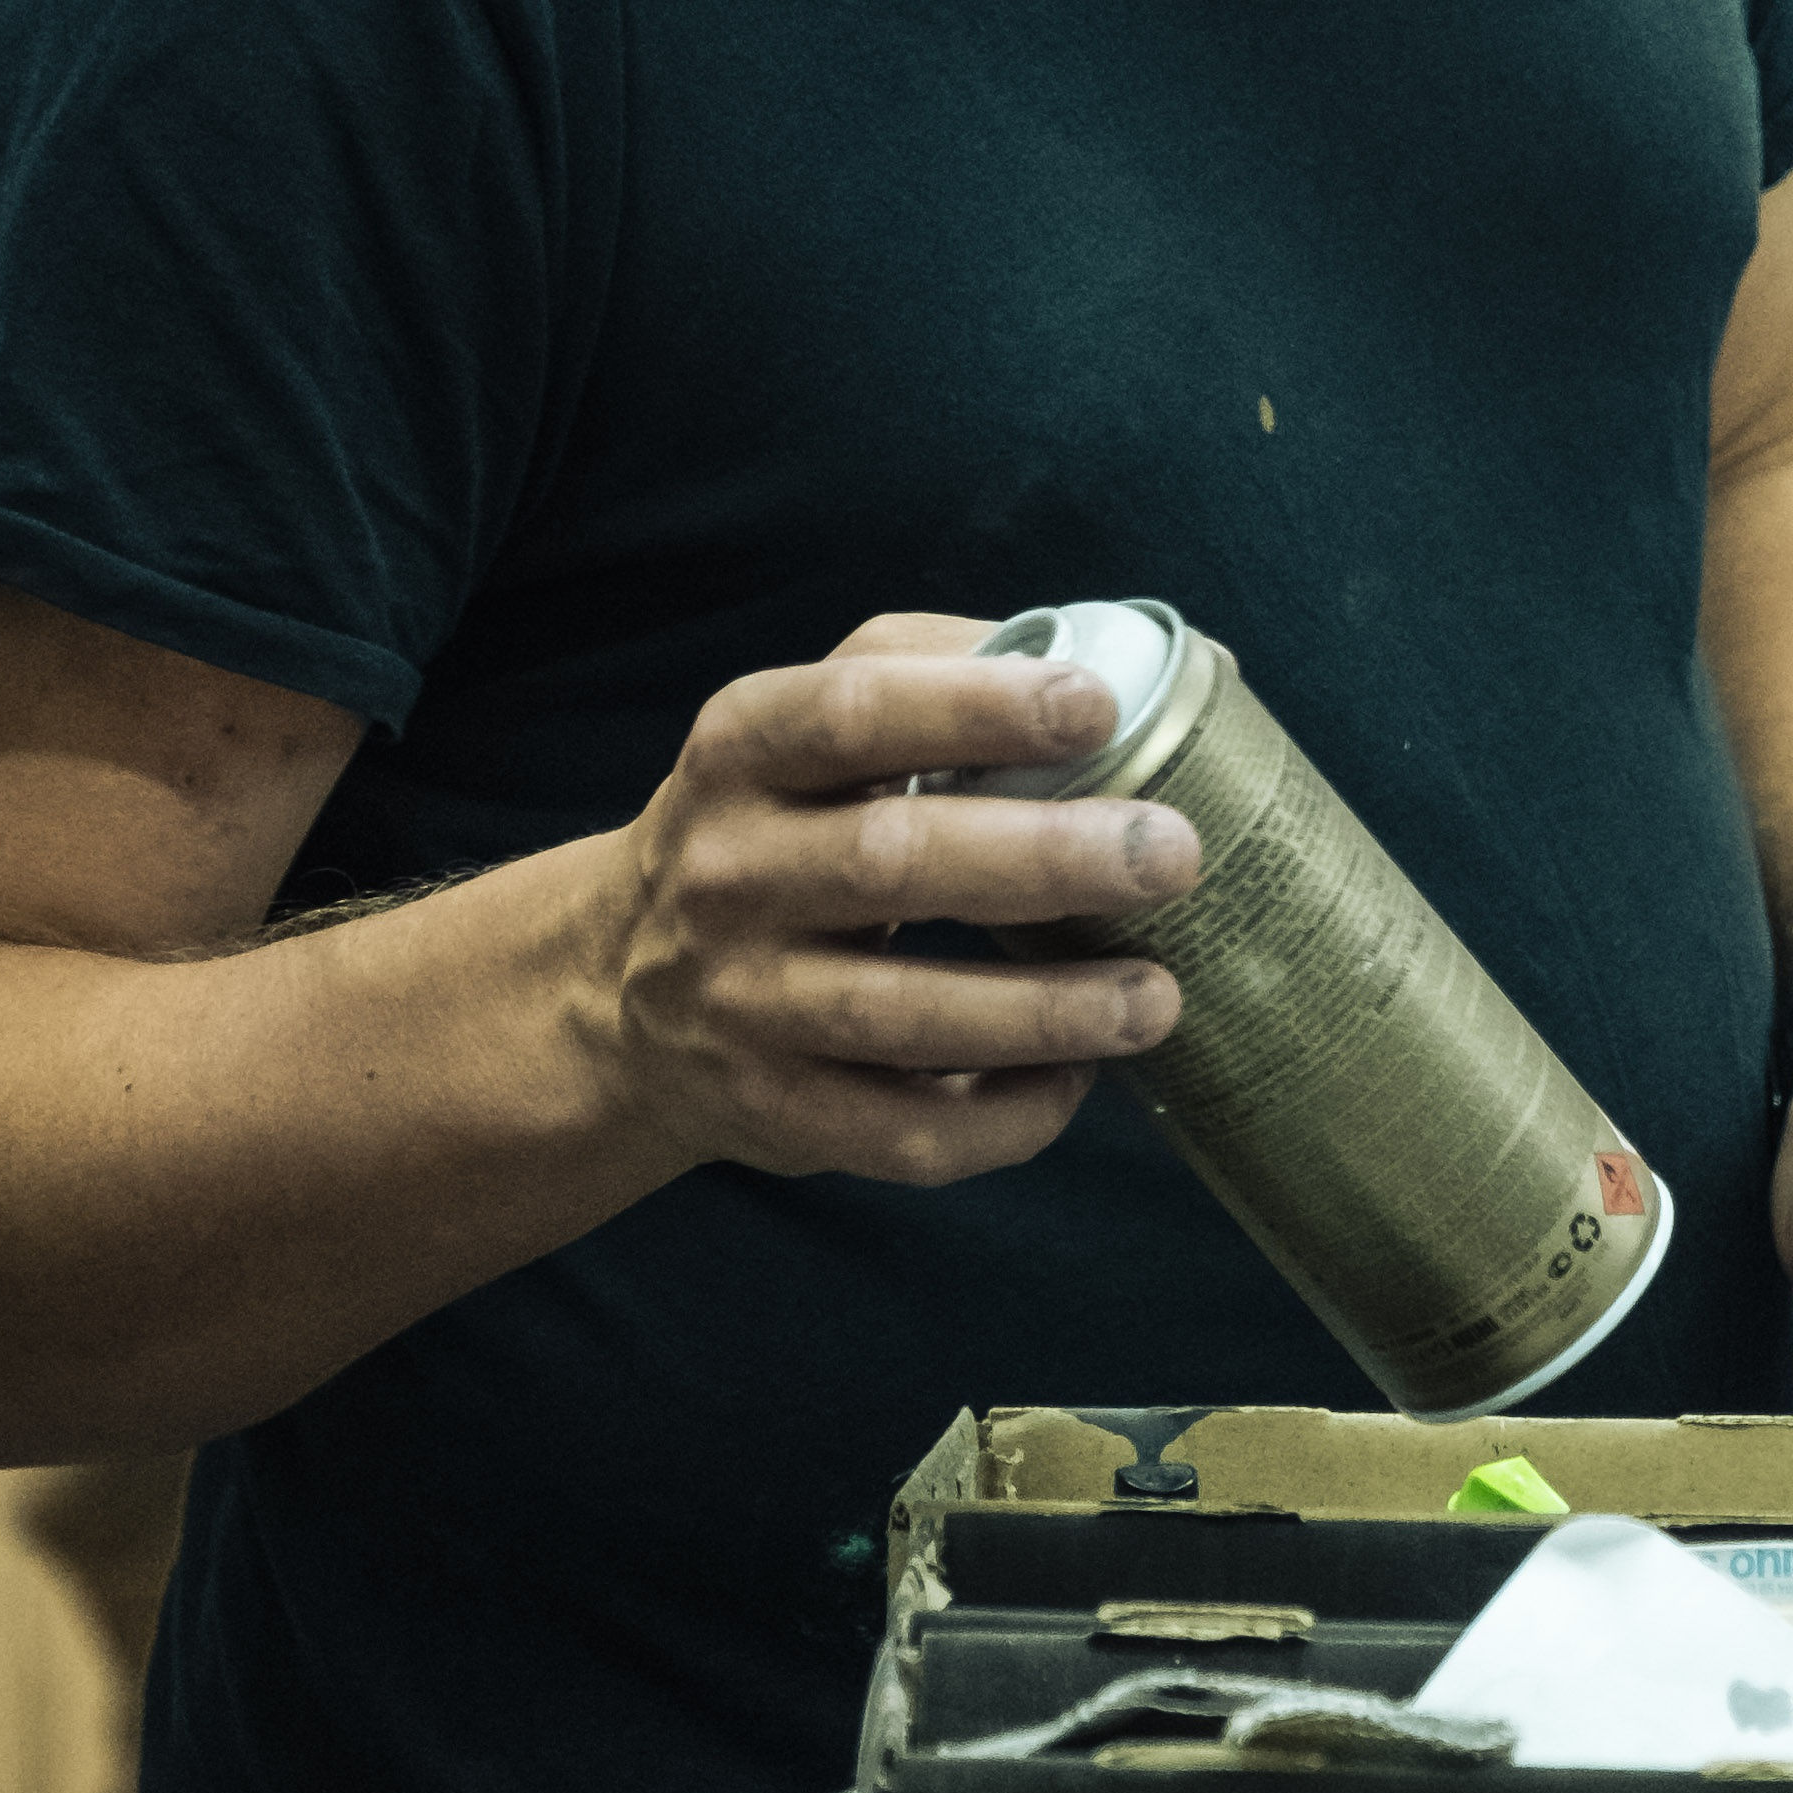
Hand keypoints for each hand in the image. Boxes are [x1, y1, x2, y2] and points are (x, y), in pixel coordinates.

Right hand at [582, 612, 1198, 1188]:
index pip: (854, 710)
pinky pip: (899, 1131)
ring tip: (1156, 997)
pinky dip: (1002, 1119)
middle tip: (1173, 854)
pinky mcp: (770, 1109)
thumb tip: (1138, 661)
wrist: (619, 985)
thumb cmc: (777, 825)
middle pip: (890, 861)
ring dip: (1042, 1010)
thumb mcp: (808, 728)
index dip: (976, 707)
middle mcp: (727, 871)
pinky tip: (1077, 1081)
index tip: (1096, 706)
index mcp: (744, 749)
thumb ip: (940, 674)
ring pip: (898, 1014)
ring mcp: (742, 1000)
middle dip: (1044, 857)